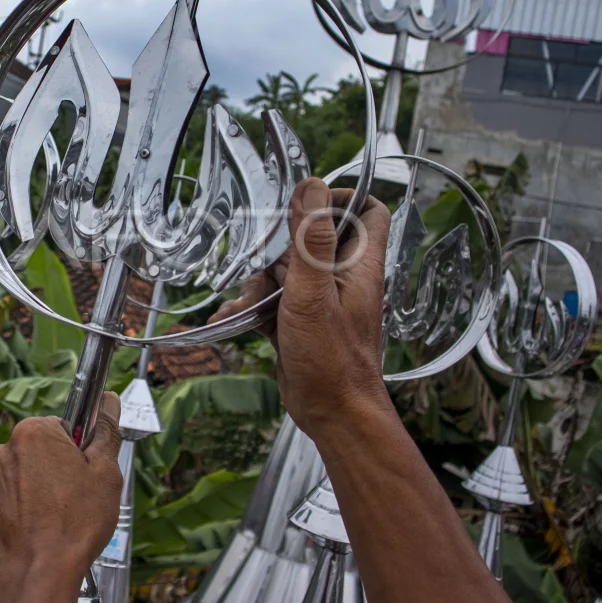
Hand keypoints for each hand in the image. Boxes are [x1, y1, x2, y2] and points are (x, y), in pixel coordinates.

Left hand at [0, 393, 122, 593]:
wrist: (39, 576)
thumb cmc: (74, 525)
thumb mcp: (106, 474)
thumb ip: (105, 432)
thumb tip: (109, 402)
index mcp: (33, 434)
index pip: (58, 429)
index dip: (76, 451)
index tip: (84, 472)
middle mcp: (3, 454)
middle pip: (35, 456)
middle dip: (52, 473)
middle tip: (74, 501)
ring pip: (17, 485)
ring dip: (31, 498)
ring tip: (52, 525)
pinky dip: (12, 522)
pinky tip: (31, 538)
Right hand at [211, 178, 393, 442]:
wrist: (332, 415)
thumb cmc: (333, 360)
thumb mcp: (314, 293)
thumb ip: (312, 240)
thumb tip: (311, 188)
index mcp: (359, 266)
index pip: (367, 212)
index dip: (340, 198)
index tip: (305, 201)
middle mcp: (342, 279)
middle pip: (311, 241)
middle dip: (279, 250)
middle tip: (267, 269)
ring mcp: (320, 301)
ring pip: (284, 272)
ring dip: (257, 285)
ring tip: (246, 306)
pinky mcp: (300, 322)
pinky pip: (272, 301)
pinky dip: (252, 308)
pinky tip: (234, 319)